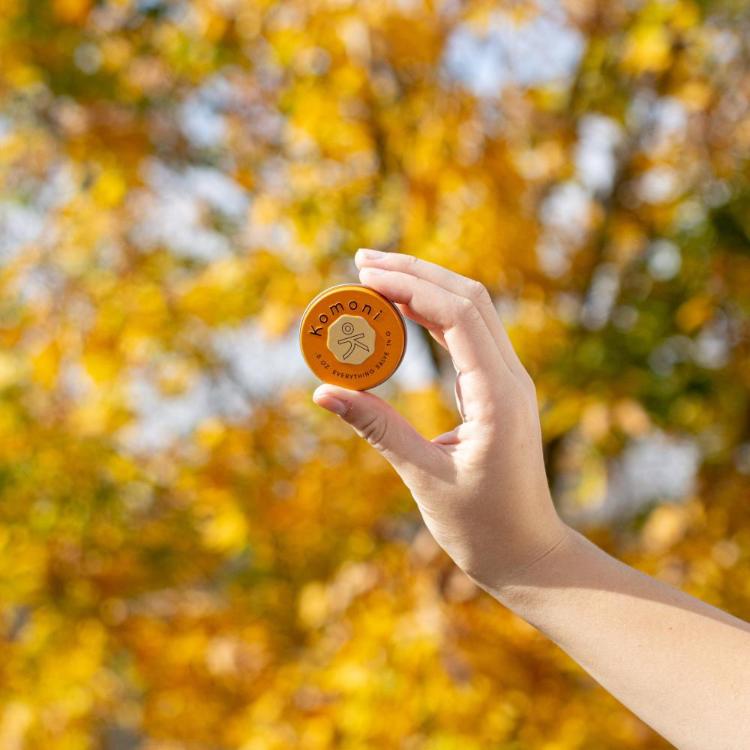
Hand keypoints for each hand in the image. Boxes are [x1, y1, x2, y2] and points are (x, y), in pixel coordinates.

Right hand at [312, 249, 567, 588]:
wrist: (529, 554)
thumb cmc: (483, 528)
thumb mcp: (424, 477)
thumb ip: (377, 428)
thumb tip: (324, 392)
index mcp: (497, 396)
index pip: (457, 315)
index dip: (410, 286)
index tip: (365, 275)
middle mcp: (510, 378)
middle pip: (469, 298)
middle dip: (416, 272)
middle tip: (362, 262)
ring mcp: (509, 382)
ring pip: (472, 311)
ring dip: (426, 287)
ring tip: (376, 277)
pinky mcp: (499, 391)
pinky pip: (469, 336)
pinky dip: (435, 315)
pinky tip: (404, 311)